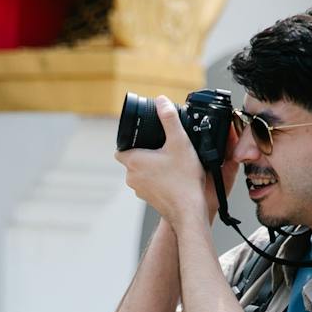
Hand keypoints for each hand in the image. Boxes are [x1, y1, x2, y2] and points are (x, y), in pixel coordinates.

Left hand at [115, 97, 214, 230]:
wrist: (190, 211)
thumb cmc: (184, 180)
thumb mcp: (180, 142)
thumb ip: (169, 119)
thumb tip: (161, 101)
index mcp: (133, 161)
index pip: (121, 146)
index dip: (131, 140)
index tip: (144, 137)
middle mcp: (132, 177)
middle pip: (131, 158)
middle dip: (144, 151)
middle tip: (161, 146)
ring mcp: (139, 190)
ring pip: (140, 171)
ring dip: (151, 165)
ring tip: (169, 161)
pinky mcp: (149, 199)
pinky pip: (149, 183)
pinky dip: (157, 178)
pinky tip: (173, 175)